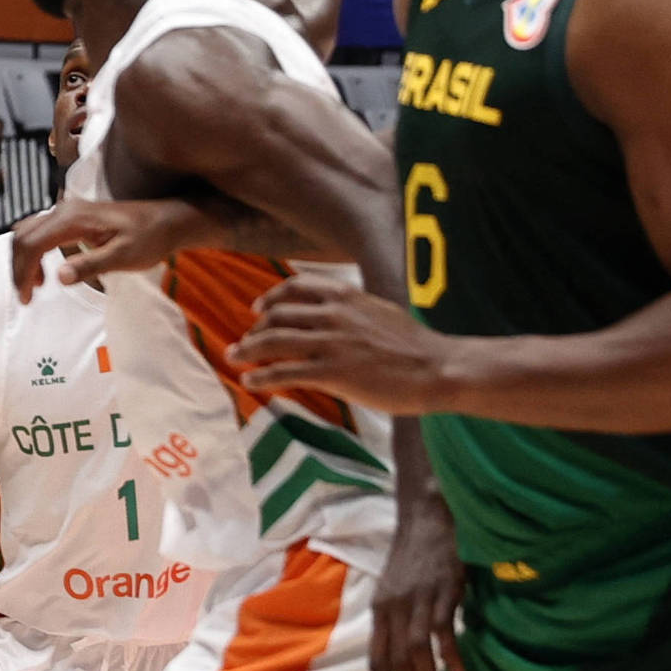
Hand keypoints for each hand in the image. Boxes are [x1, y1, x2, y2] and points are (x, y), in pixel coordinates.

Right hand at [6, 198, 208, 301]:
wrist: (165, 221)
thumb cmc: (148, 239)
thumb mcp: (123, 257)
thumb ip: (91, 265)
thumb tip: (60, 277)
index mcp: (72, 218)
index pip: (33, 243)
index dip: (23, 272)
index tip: (27, 298)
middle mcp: (64, 209)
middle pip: (24, 236)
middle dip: (18, 267)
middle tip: (26, 297)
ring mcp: (67, 211)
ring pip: (28, 232)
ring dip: (24, 259)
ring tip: (34, 286)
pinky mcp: (71, 217)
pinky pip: (40, 231)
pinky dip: (34, 251)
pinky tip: (46, 271)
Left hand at [225, 272, 456, 413]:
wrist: (437, 367)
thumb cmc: (414, 345)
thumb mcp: (379, 311)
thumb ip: (352, 309)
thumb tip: (334, 313)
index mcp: (345, 296)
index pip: (296, 287)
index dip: (271, 297)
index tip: (258, 308)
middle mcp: (332, 314)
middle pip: (277, 316)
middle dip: (255, 329)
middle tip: (244, 343)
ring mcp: (330, 343)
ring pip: (273, 342)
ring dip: (247, 350)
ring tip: (233, 359)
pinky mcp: (332, 372)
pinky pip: (284, 372)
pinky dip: (261, 376)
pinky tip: (250, 382)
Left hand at [368, 484, 463, 670]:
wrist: (427, 513)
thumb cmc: (416, 556)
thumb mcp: (397, 590)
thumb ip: (399, 621)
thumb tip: (409, 659)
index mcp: (380, 611)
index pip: (376, 661)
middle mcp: (393, 608)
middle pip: (397, 663)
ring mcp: (417, 599)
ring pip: (417, 653)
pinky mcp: (442, 590)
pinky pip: (442, 630)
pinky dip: (450, 655)